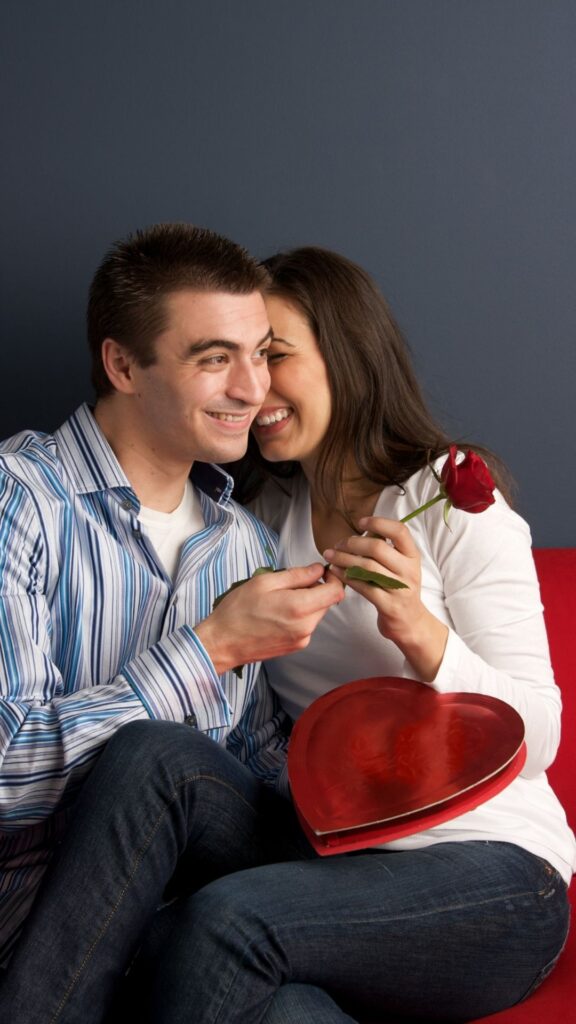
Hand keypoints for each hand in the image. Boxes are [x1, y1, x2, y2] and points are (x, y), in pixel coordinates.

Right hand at [195, 563, 344, 675]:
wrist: (223, 642)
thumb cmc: (238, 610)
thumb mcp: (264, 582)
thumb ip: (296, 575)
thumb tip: (318, 570)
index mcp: (299, 608)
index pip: (336, 592)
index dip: (334, 578)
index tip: (323, 572)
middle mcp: (305, 627)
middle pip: (327, 602)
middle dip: (316, 589)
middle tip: (292, 583)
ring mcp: (302, 639)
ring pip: (316, 613)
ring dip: (307, 602)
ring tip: (280, 599)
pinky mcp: (296, 646)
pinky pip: (307, 625)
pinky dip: (299, 615)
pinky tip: (278, 613)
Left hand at [323, 516, 447, 680]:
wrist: (409, 621)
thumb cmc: (398, 588)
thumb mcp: (400, 566)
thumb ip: (386, 549)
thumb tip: (362, 530)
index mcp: (413, 556)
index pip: (400, 531)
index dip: (379, 523)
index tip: (361, 522)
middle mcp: (409, 571)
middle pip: (378, 548)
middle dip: (352, 543)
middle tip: (337, 544)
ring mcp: (400, 589)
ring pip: (367, 567)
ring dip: (344, 559)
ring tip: (330, 556)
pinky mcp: (389, 605)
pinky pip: (363, 587)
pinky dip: (346, 577)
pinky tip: (336, 572)